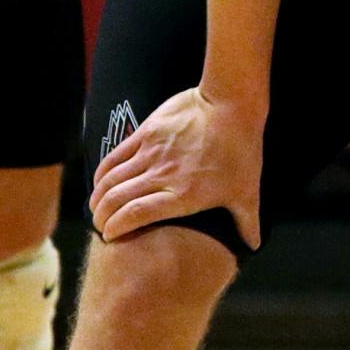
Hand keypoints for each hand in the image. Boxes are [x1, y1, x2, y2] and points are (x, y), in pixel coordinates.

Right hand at [89, 86, 263, 249]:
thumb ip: (246, 221)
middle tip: (99, 225)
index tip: (110, 236)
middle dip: (101, 216)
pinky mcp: (145, 133)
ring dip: (98, 196)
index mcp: (182, 195)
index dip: (116, 228)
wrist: (230, 104)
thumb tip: (253, 245)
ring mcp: (150, 153)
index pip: (136, 215)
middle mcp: (161, 176)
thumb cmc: (241, 150)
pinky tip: (99, 182)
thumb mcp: (247, 191)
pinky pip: (115, 156)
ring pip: (110, 179)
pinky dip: (102, 172)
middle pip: (116, 199)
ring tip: (96, 207)